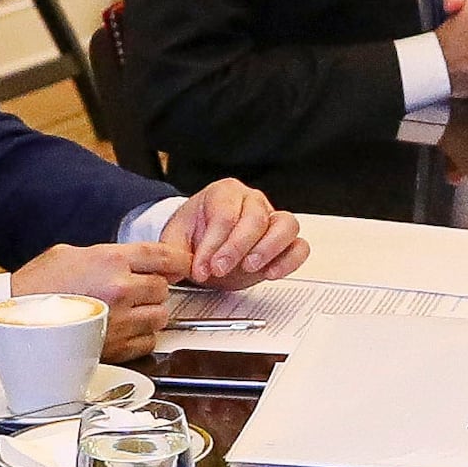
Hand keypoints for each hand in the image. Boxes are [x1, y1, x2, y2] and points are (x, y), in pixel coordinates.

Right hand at [4, 240, 180, 355]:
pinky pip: (149, 342)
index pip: (163, 257)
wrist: (14, 323)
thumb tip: (130, 260)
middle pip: (163, 288)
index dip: (176, 261)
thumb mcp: (69, 254)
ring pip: (160, 316)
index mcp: (110, 261)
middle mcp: (120, 290)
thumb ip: (106, 256)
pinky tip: (121, 331)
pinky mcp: (116, 348)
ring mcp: (120, 321)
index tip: (179, 266)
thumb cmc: (33, 289)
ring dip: (149, 314)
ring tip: (125, 313)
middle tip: (134, 292)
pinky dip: (141, 337)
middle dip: (153, 289)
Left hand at [163, 180, 307, 287]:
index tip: (201, 267)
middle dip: (237, 247)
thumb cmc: (194, 235)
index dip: (213, 244)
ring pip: (286, 225)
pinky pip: (299, 246)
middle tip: (220, 269)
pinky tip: (271, 274)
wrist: (205, 242)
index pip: (224, 215)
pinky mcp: (285, 242)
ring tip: (250, 268)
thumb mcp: (176, 240)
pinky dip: (290, 260)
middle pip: (255, 218)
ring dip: (269, 249)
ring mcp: (272, 219)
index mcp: (224, 192)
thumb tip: (168, 271)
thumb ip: (171, 254)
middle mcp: (252, 201)